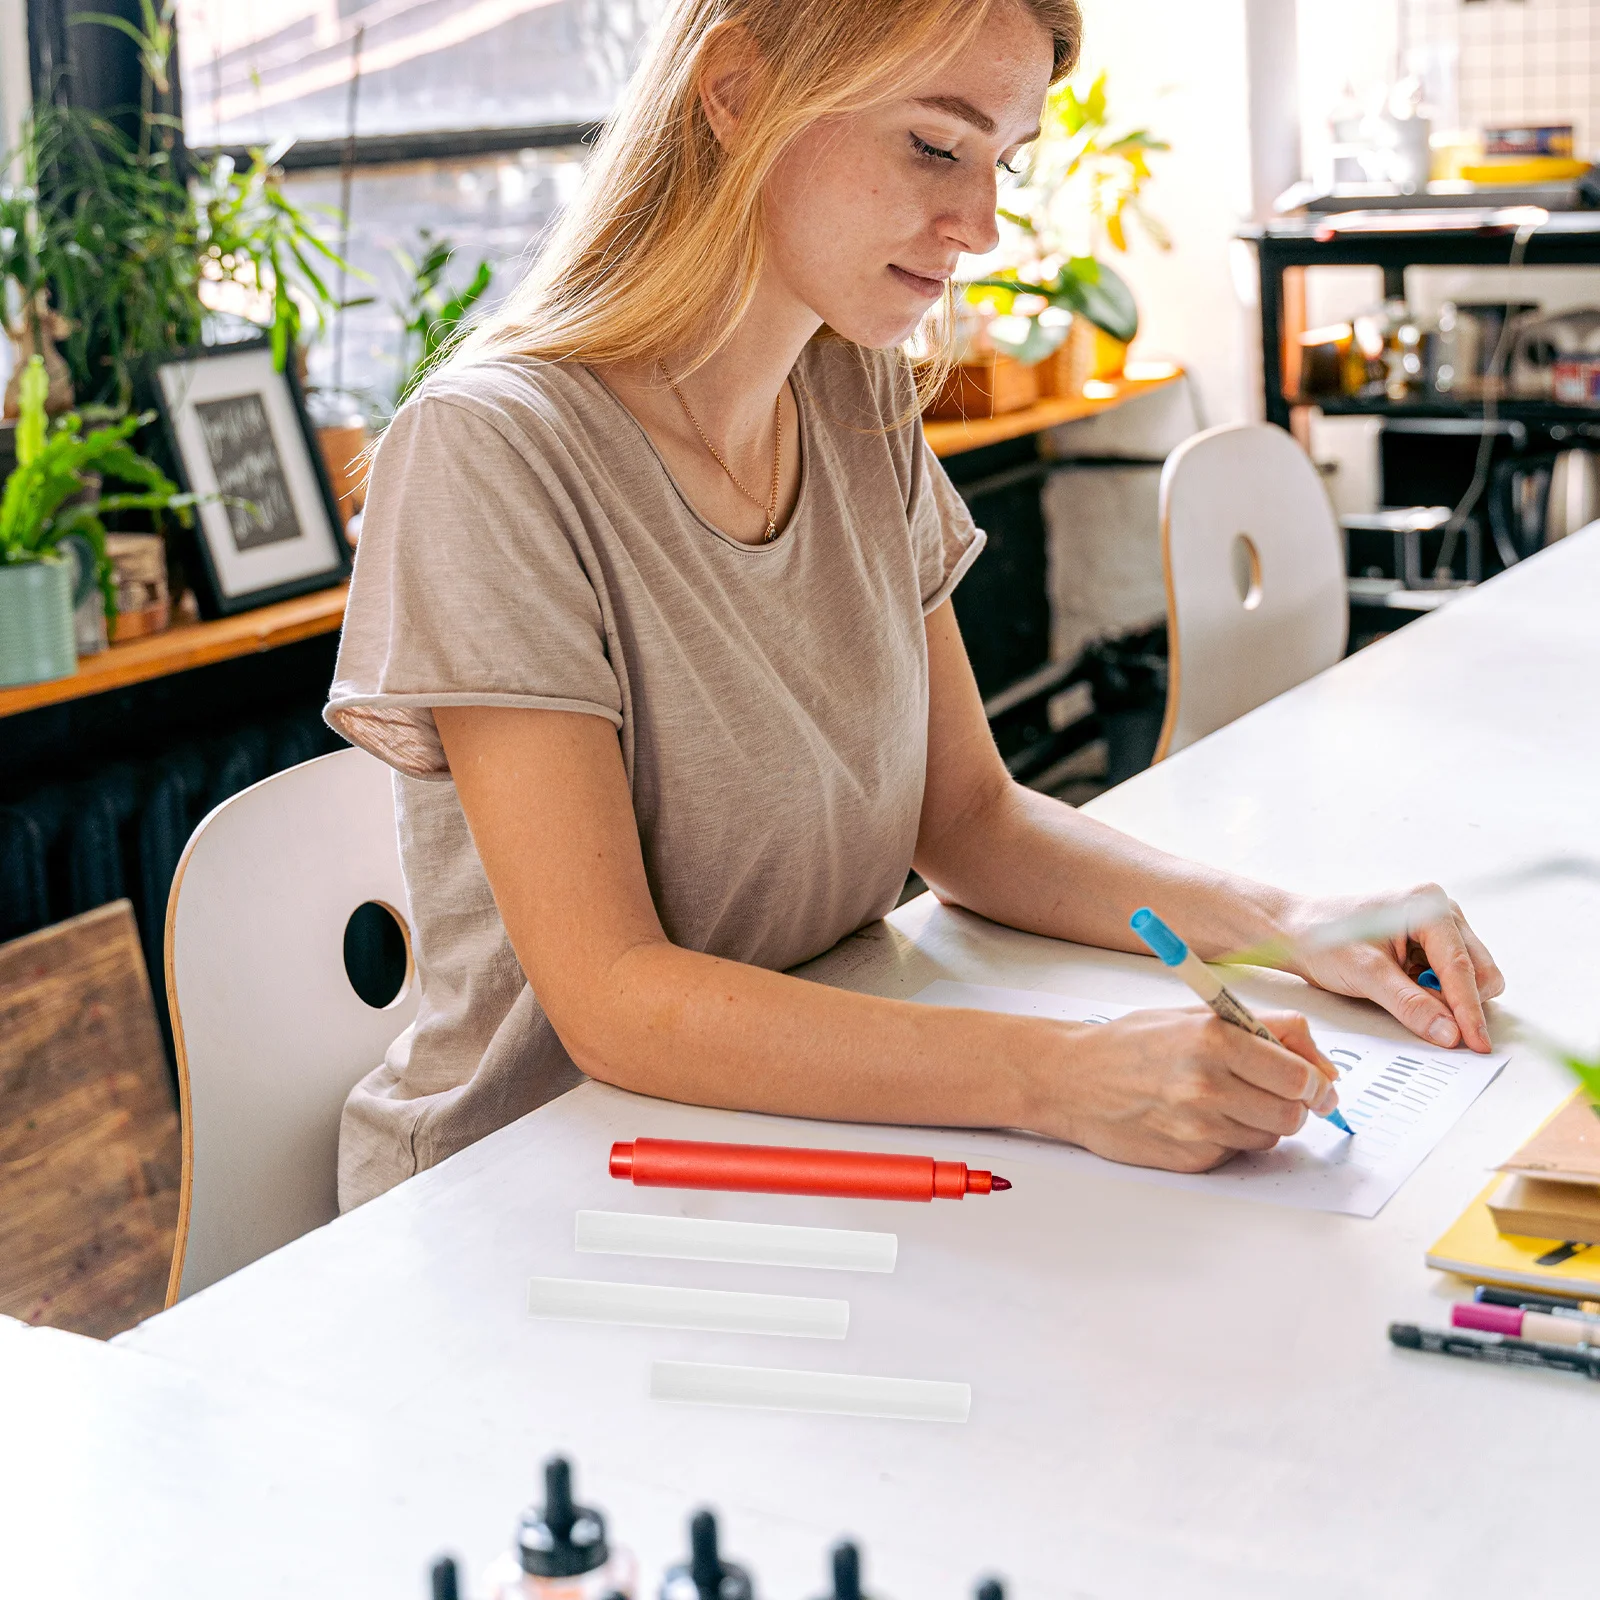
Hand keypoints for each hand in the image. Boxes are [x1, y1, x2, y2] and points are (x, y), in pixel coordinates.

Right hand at [1045, 1008, 1341, 1173]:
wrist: (1072, 1080)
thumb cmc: (1131, 1044)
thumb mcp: (1195, 1015)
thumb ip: (1262, 1030)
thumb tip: (1321, 1066)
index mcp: (1213, 1038)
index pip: (1299, 1074)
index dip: (1317, 1081)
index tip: (1319, 1083)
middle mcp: (1207, 1085)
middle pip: (1294, 1112)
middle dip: (1297, 1104)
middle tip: (1282, 1093)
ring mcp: (1198, 1127)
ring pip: (1270, 1136)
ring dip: (1262, 1121)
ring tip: (1226, 1100)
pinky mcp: (1190, 1158)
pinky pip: (1236, 1152)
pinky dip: (1230, 1138)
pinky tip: (1198, 1118)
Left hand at [1282, 887, 1504, 1053]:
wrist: (1293, 930)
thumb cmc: (1322, 940)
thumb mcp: (1365, 975)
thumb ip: (1410, 1005)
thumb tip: (1451, 1034)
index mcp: (1428, 906)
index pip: (1462, 966)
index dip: (1470, 1010)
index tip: (1477, 1044)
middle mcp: (1441, 911)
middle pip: (1479, 970)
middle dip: (1461, 1002)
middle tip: (1426, 1019)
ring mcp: (1439, 927)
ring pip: (1470, 976)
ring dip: (1447, 997)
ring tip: (1400, 992)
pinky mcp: (1429, 944)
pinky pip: (1450, 978)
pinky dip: (1435, 993)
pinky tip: (1401, 987)